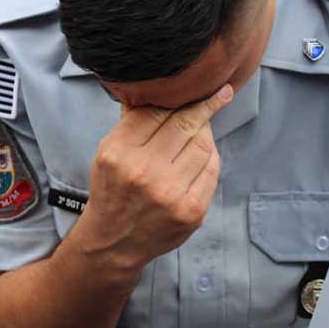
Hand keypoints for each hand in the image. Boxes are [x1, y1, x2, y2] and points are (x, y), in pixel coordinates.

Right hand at [76, 84, 232, 271]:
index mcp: (119, 153)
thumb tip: (157, 85)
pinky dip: (210, 157)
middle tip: (221, 94)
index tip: (202, 86)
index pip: (158, 111)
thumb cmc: (112, 189)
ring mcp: (170, 194)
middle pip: (185, 125)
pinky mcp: (191, 211)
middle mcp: (143, 172)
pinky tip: (203, 154)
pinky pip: (212, 171)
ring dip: (206, 133)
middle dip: (205, 106)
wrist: (113, 242)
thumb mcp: (108, 151)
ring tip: (201, 130)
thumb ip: (132, 120)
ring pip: (203, 145)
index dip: (182, 96)